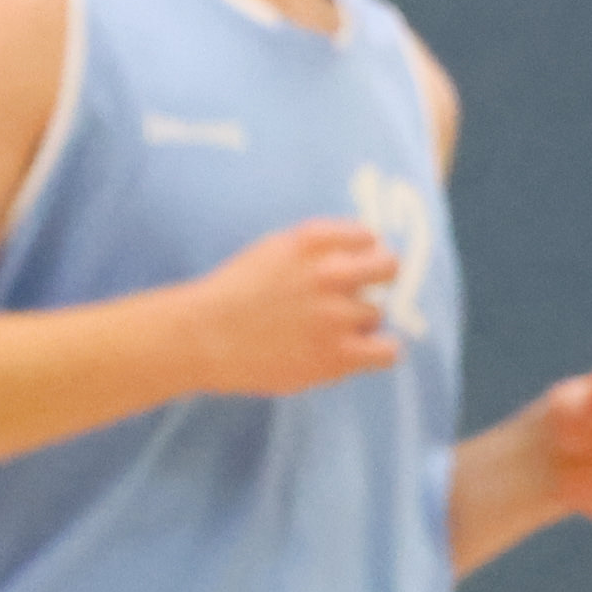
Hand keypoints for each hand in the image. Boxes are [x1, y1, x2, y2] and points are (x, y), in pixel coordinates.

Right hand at [186, 220, 400, 395]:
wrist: (202, 337)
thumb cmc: (234, 294)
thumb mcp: (273, 249)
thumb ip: (318, 247)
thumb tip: (365, 250)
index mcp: (311, 240)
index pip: (367, 236)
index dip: (362, 254)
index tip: (351, 267)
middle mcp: (328, 272)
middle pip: (389, 267)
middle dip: (381, 279)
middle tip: (362, 294)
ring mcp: (335, 314)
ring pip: (378, 313)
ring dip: (361, 323)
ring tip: (329, 332)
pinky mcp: (337, 354)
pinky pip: (387, 351)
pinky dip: (380, 352)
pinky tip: (360, 353)